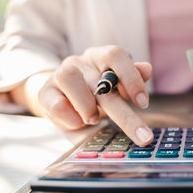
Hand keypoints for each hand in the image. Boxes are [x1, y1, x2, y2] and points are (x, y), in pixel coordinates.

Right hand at [12, 45, 153, 145]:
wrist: (60, 98)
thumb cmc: (93, 92)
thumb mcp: (115, 86)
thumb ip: (131, 79)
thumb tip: (147, 69)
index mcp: (100, 57)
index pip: (115, 55)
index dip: (131, 77)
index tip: (143, 103)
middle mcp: (80, 62)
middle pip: (102, 81)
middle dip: (125, 115)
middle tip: (143, 136)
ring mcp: (60, 74)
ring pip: (70, 79)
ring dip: (87, 106)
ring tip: (95, 119)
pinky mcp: (46, 93)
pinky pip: (56, 103)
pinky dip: (70, 117)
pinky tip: (78, 122)